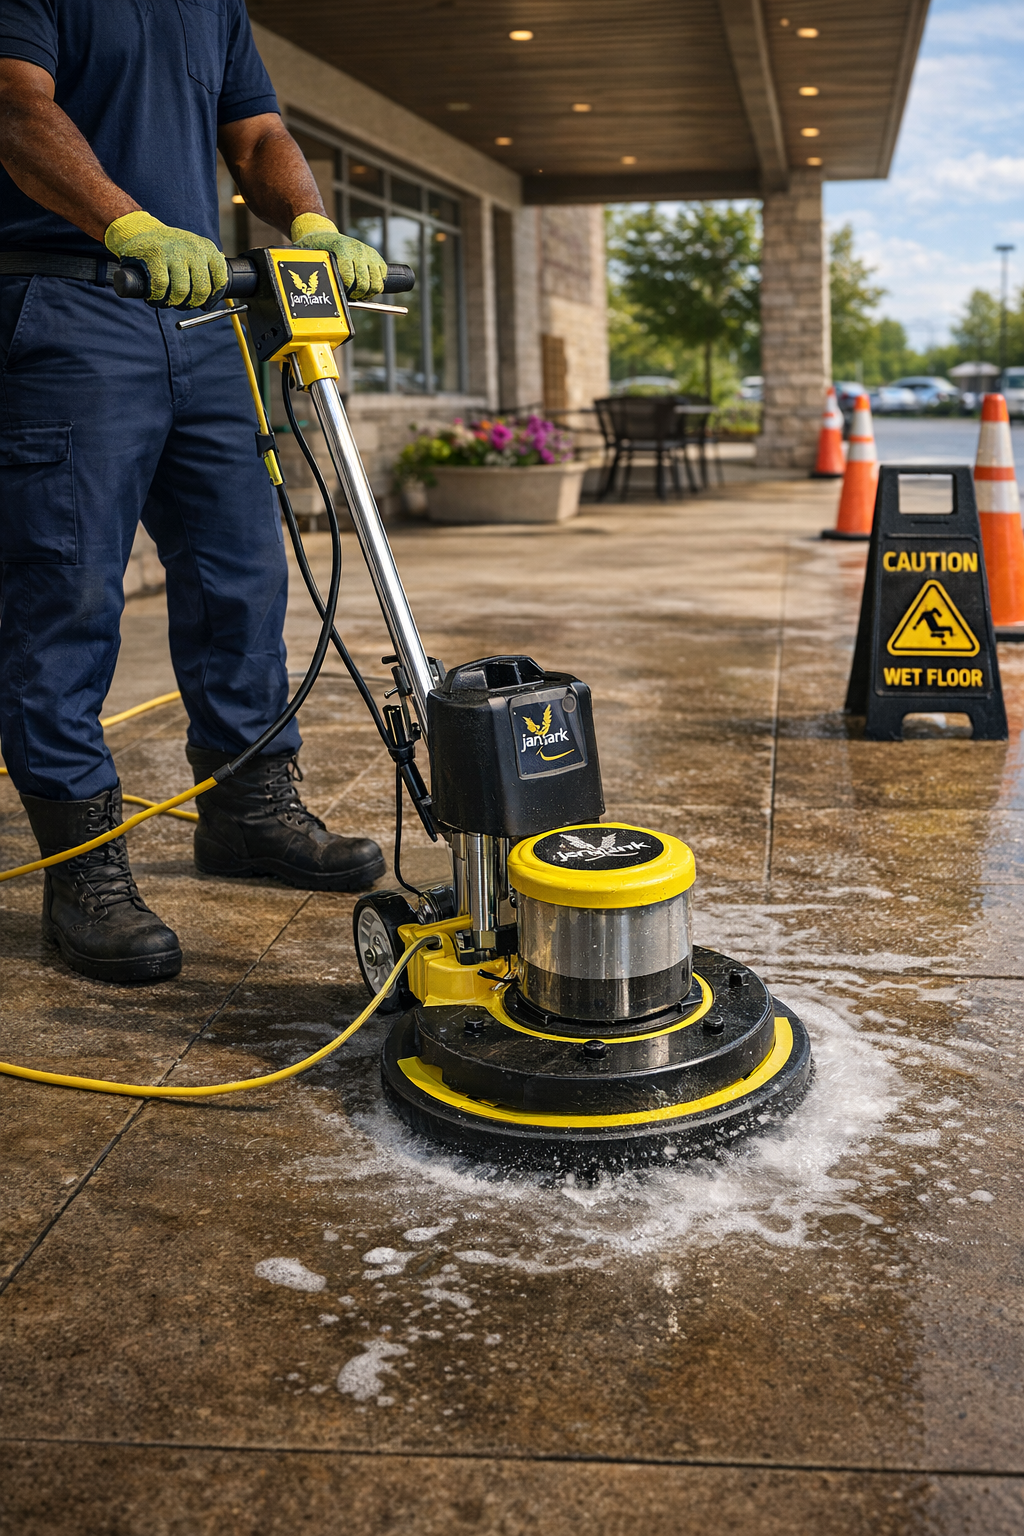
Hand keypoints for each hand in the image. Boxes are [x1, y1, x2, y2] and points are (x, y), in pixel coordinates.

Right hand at [104, 211, 227, 307]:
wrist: (140, 230)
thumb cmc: (169, 249)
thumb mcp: (194, 253)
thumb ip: (205, 272)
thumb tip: (210, 302)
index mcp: (206, 248)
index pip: (220, 279)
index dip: (212, 297)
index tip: (204, 303)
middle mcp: (193, 248)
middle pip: (201, 289)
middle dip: (191, 303)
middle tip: (181, 303)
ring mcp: (173, 250)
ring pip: (181, 291)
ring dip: (173, 302)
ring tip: (166, 300)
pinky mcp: (154, 255)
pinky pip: (160, 287)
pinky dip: (157, 298)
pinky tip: (154, 297)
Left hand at [290, 213, 386, 299]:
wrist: (322, 233)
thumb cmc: (315, 247)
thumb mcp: (309, 255)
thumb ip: (308, 268)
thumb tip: (301, 285)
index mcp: (342, 250)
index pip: (350, 279)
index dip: (347, 291)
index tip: (342, 294)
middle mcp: (357, 250)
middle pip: (366, 284)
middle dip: (358, 294)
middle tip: (351, 296)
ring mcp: (367, 253)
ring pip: (377, 282)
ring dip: (369, 291)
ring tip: (359, 293)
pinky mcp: (374, 255)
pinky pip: (382, 275)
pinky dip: (377, 283)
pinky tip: (366, 285)